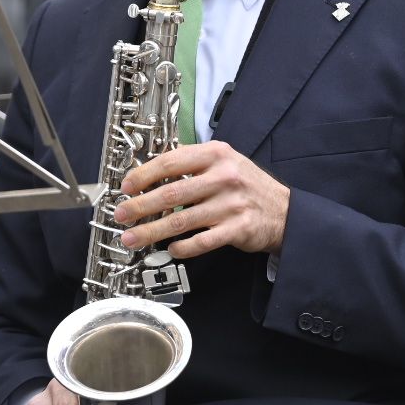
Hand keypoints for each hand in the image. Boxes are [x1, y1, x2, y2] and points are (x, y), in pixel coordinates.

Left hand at [111, 141, 289, 258]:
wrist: (284, 211)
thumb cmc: (246, 186)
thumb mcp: (224, 162)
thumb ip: (192, 163)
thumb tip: (150, 173)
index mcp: (216, 155)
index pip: (170, 162)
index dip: (143, 175)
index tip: (126, 187)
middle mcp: (223, 177)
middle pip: (170, 193)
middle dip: (139, 206)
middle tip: (120, 215)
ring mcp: (230, 204)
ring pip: (181, 220)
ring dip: (151, 231)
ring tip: (132, 238)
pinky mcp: (238, 229)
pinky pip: (201, 241)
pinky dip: (182, 247)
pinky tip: (170, 249)